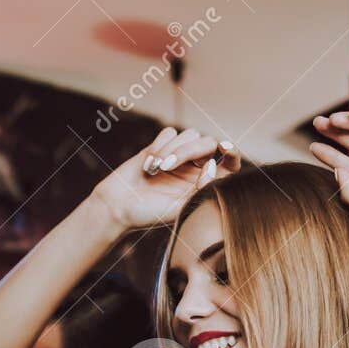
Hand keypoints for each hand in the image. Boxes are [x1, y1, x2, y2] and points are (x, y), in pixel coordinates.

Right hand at [90, 127, 239, 231]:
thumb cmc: (148, 213)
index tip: (224, 147)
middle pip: (206, 143)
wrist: (117, 206)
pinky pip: (170, 133)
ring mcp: (177, 156)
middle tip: (166, 166)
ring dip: (170, 150)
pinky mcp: (160, 147)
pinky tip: (148, 165)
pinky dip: (159, 146)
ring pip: (188, 135)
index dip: (231, 152)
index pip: (228, 164)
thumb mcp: (180, 208)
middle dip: (187, 151)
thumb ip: (202, 189)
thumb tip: (214, 165)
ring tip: (154, 170)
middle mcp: (194, 169)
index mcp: (204, 185)